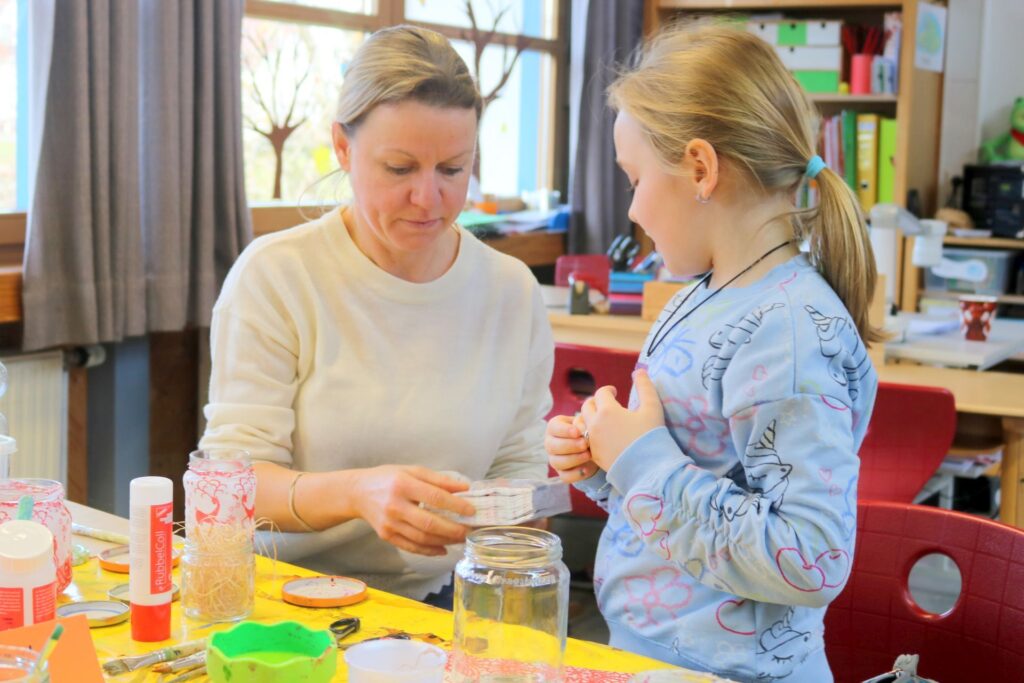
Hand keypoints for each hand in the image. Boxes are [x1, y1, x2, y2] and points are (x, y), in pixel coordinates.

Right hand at [350, 465, 475, 555]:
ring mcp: (389, 523)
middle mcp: (395, 506)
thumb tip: (464, 489)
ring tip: (460, 539)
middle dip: (453, 530)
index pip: (434, 497)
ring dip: (444, 541)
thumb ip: (438, 480)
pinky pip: (411, 547)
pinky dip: (429, 551)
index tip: (471, 510)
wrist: (358, 492)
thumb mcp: (412, 471)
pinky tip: (443, 549)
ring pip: (422, 538)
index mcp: (403, 485)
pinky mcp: (386, 536)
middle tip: (469, 531)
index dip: (455, 505)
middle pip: (429, 523)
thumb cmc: (388, 479)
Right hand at [545, 414, 599, 482]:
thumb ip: (583, 423)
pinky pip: (565, 476)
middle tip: (585, 444)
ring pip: (557, 462)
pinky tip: (586, 469)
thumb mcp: (586, 422)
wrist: (593, 447)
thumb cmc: (587, 430)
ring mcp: (554, 459)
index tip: (577, 432)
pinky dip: (576, 474)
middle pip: (553, 446)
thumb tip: (582, 429)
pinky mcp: (562, 473)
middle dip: (570, 445)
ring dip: (574, 459)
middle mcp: (550, 443)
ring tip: (589, 455)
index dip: (564, 430)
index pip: (554, 427)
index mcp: (554, 427)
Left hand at [580, 370, 663, 471]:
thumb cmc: (652, 436)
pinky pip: (585, 440)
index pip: (602, 393)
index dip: (608, 390)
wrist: (650, 469)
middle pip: (587, 406)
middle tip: (606, 404)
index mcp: (607, 411)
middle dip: (595, 402)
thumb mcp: (652, 408)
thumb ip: (645, 387)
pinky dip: (590, 434)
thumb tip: (639, 371)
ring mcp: (592, 442)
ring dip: (590, 418)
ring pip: (583, 424)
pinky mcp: (594, 456)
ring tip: (602, 420)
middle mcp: (595, 425)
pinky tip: (602, 436)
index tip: (614, 392)